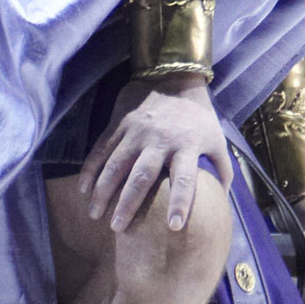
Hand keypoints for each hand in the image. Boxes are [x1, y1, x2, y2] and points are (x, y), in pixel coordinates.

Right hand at [79, 75, 230, 233]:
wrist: (173, 75)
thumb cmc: (197, 117)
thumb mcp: (216, 138)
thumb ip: (221, 170)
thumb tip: (220, 203)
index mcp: (187, 145)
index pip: (185, 178)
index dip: (180, 201)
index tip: (174, 226)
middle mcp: (160, 140)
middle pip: (142, 176)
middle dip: (129, 203)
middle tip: (118, 228)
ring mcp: (137, 132)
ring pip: (116, 164)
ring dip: (104, 191)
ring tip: (96, 215)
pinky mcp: (120, 124)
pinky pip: (101, 148)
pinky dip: (90, 168)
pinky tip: (83, 189)